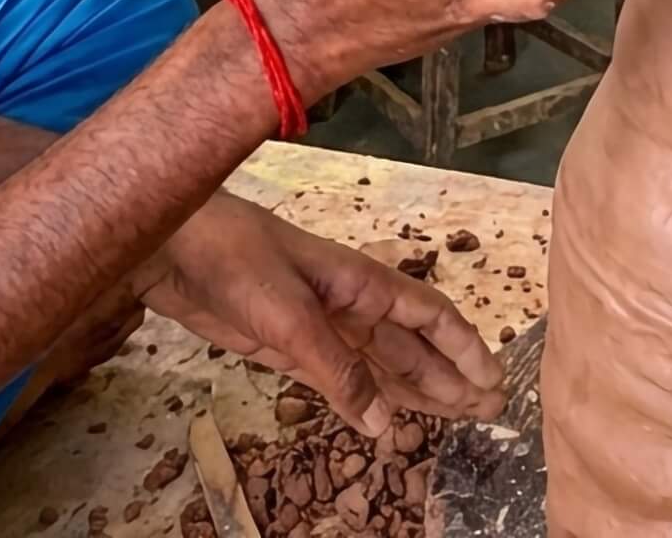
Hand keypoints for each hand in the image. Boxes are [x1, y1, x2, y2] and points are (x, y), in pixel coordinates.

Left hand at [135, 193, 503, 433]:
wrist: (177, 248)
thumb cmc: (239, 262)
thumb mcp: (291, 316)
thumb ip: (338, 370)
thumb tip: (387, 423)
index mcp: (363, 282)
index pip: (430, 315)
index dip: (465, 348)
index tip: (494, 380)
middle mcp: (352, 304)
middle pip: (414, 343)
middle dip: (451, 375)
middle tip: (489, 411)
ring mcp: (322, 326)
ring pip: (384, 362)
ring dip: (419, 388)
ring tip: (457, 415)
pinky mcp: (291, 347)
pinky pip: (345, 377)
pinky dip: (370, 397)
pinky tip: (387, 418)